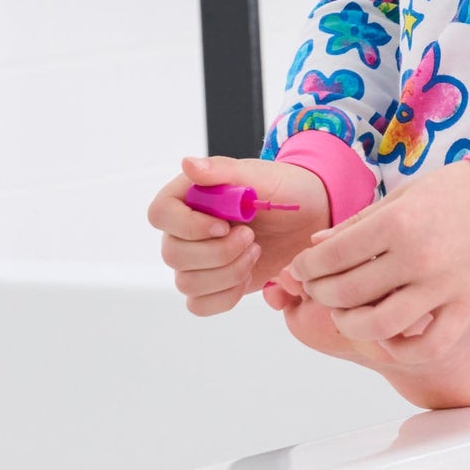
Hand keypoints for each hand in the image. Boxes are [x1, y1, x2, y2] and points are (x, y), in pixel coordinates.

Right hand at [147, 154, 331, 315]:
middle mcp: (185, 229)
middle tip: (252, 237)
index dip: (187, 226)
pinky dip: (226, 295)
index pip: (160, 214)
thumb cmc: (283, 189)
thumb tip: (187, 163)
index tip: (224, 225)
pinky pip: (199, 305)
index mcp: (189, 196)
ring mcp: (196, 259)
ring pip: (187, 283)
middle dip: (218, 252)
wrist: (309, 216)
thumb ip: (222, 170)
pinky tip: (248, 273)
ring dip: (227, 272)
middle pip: (172, 254)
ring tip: (255, 250)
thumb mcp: (259, 174)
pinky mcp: (211, 285)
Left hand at [282, 160, 469, 364]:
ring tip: (346, 313)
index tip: (301, 267)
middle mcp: (417, 257)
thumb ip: (360, 223)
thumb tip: (318, 246)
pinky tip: (388, 335)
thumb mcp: (404, 195)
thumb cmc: (460, 190)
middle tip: (317, 288)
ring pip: (379, 326)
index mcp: (399, 222)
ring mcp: (443, 286)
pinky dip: (400, 348)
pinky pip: (427, 344)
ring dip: (351, 324)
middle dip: (321, 292)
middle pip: (348, 292)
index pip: (333, 255)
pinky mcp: (465, 306)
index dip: (307, 265)